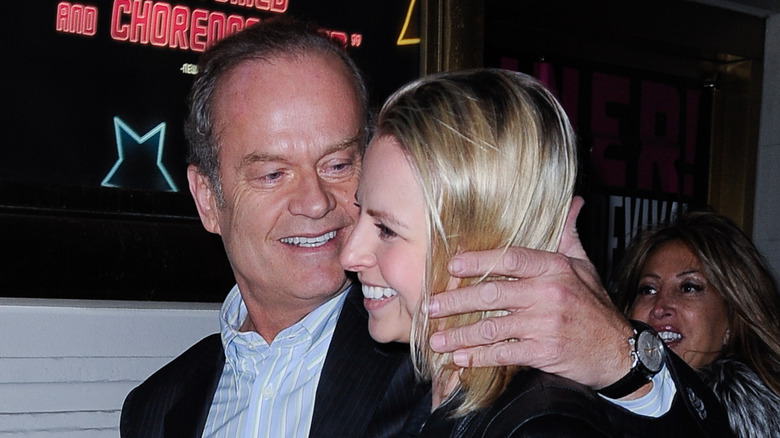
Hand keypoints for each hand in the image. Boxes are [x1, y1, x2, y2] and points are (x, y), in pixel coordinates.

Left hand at [428, 196, 635, 389]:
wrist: (620, 351)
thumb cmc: (594, 306)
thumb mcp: (584, 266)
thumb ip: (568, 234)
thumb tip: (573, 202)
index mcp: (554, 267)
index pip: (509, 258)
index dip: (477, 261)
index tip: (451, 267)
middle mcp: (549, 293)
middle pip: (492, 293)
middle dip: (455, 302)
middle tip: (430, 307)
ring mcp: (546, 324)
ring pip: (493, 327)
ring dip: (460, 335)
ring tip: (437, 339)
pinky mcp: (545, 352)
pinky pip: (504, 353)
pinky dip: (479, 357)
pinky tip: (461, 358)